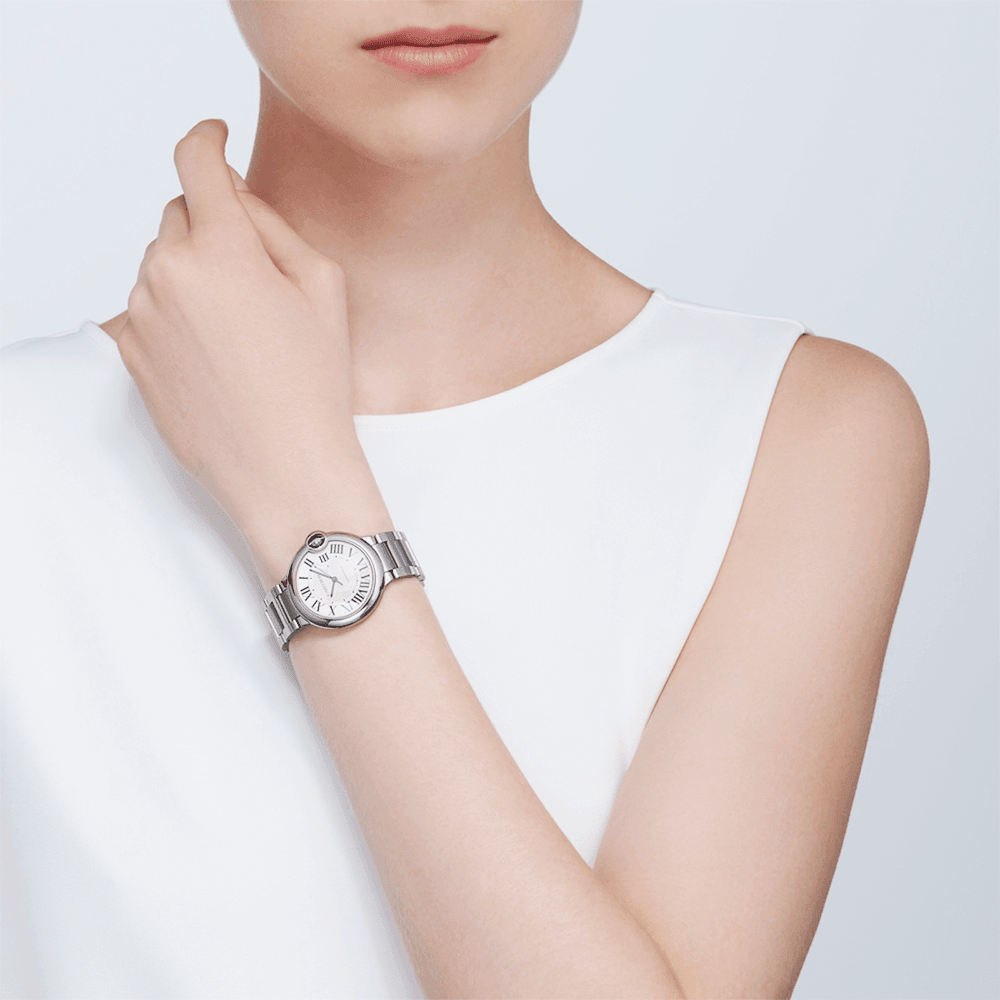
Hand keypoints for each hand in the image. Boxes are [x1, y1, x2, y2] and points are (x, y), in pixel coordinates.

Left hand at [116, 120, 387, 579]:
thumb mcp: (323, 286)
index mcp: (221, 249)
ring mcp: (139, 314)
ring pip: (160, 263)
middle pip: (178, 214)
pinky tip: (214, 354)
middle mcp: (167, 273)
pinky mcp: (127, 352)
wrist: (282, 468)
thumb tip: (232, 193)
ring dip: (193, 274)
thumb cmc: (313, 386)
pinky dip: (174, 313)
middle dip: (212, 228)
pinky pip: (146, 306)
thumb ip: (272, 221)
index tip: (213, 136)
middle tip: (258, 280)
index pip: (196, 160)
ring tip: (241, 332)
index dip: (206, 139)